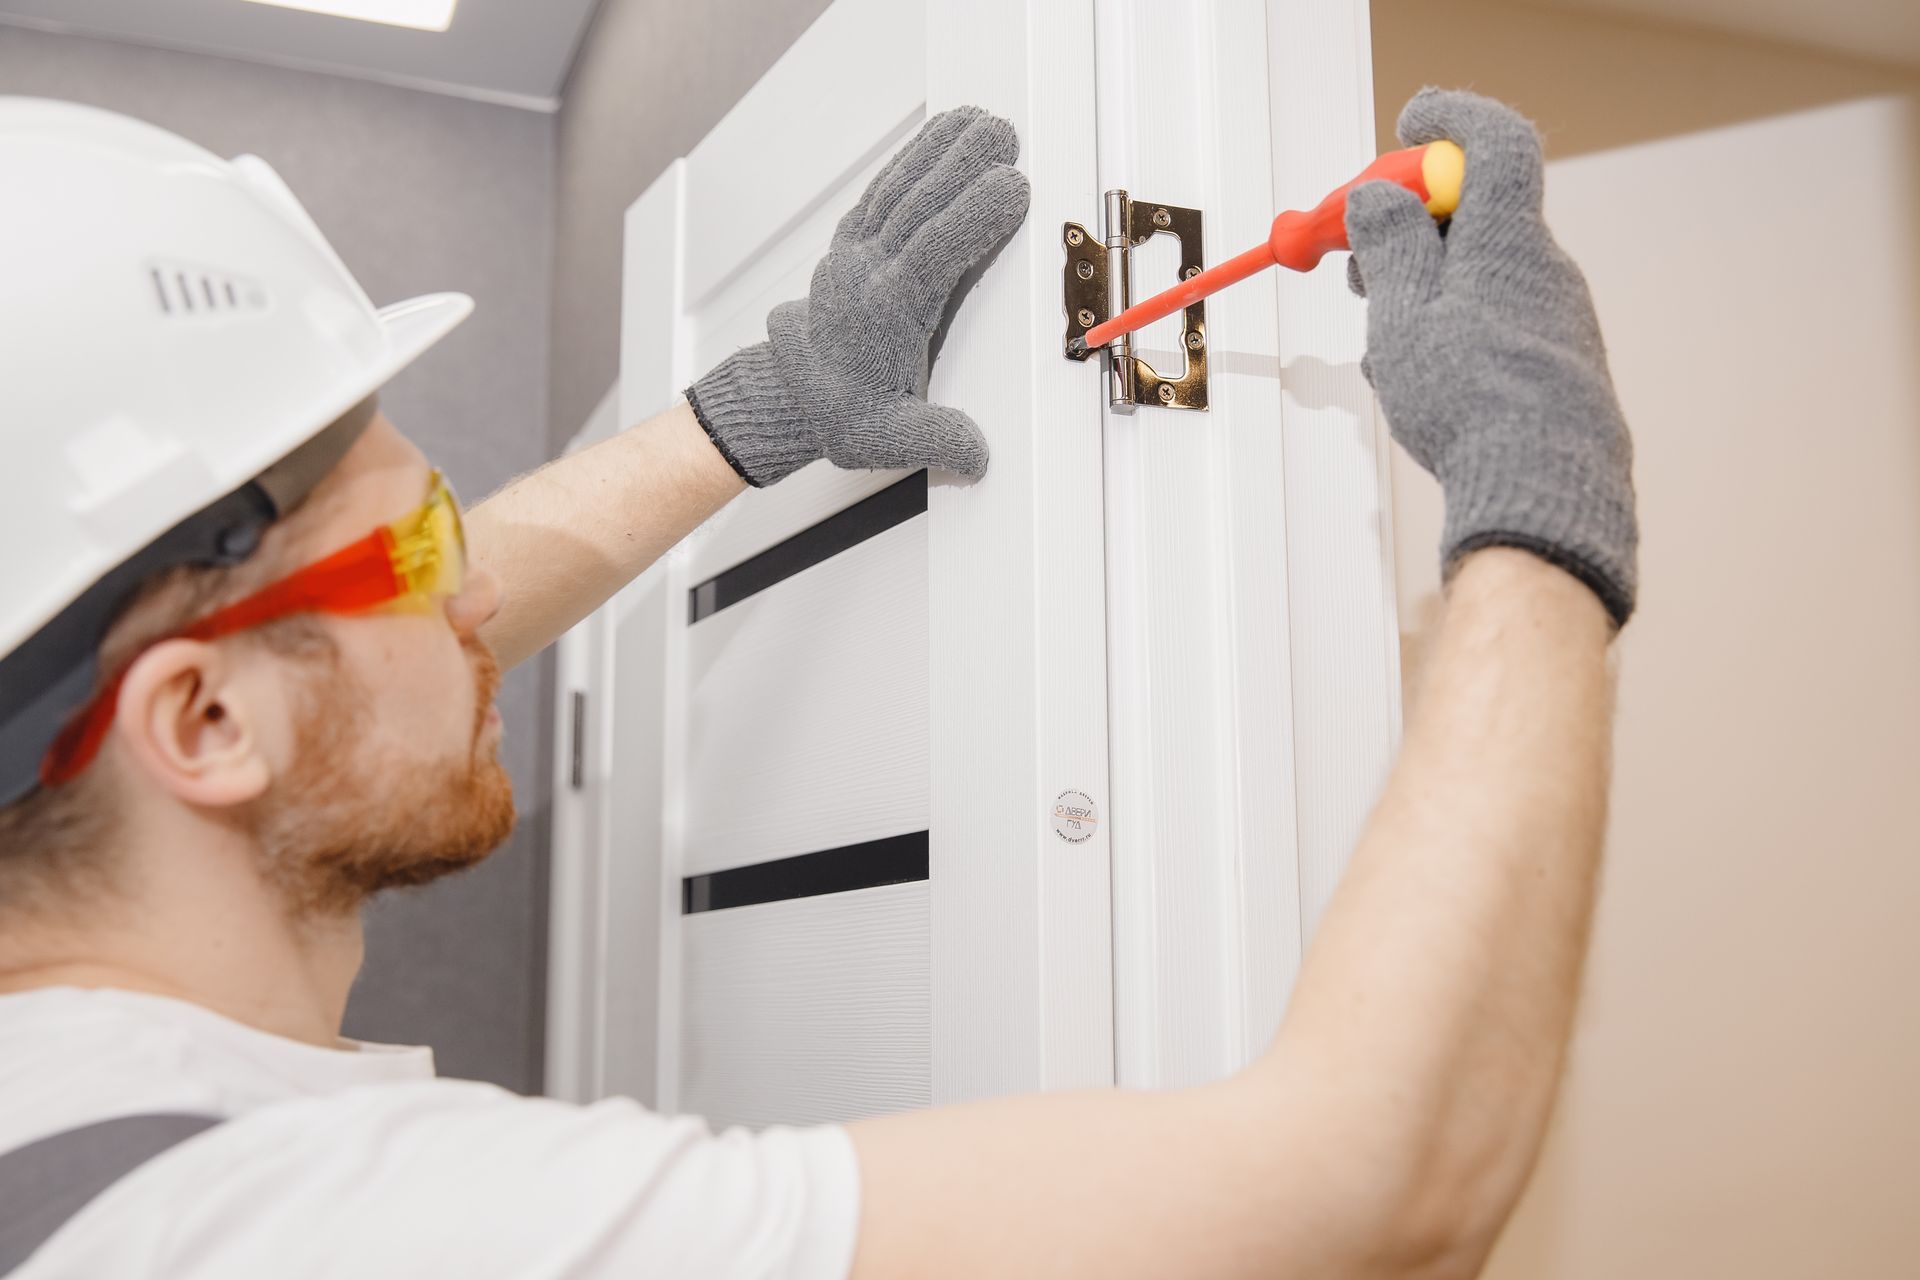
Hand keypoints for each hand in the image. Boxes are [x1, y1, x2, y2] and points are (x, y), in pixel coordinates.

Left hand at [686, 106, 1029, 486]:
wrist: (787, 396)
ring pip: (900, 188)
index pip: (931, 254)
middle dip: (961, 163)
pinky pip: (884, 191)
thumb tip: (976, 455)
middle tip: (1002, 130)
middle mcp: (867, 273)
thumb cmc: (838, 412)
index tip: (1012, 185)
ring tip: (976, 118)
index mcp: (884, 313)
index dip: (971, 217)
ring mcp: (856, 253)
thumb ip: (936, 441)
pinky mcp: (853, 244)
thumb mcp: (886, 440)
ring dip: (938, 149)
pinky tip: (936, 137)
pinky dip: (911, 159)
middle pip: (918, 206)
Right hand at [1346, 89, 1637, 625]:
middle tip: (1357, 249)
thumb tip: (1376, 199)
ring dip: (1422, 286)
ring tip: (1379, 336)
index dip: (1448, 121)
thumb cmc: (1472, 400)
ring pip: (1478, 276)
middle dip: (1408, 220)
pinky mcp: (1555, 364)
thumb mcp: (1402, 314)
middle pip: (1474, 213)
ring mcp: (1554, 316)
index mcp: (1506, 238)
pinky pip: (1495, 322)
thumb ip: (1388, 246)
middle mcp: (1542, 267)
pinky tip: (1419, 379)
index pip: (1491, 142)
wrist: (1541, 486)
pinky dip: (1450, 329)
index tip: (1407, 123)